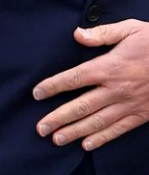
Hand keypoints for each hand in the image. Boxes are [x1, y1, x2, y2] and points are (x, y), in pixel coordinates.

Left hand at [34, 20, 148, 149]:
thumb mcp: (131, 29)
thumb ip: (102, 34)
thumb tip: (77, 35)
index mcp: (110, 67)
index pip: (74, 78)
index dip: (53, 86)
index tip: (36, 94)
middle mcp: (117, 88)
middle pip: (81, 106)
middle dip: (58, 118)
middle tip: (39, 128)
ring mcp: (130, 103)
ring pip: (97, 121)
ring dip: (75, 131)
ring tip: (56, 140)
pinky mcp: (143, 114)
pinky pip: (119, 128)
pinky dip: (102, 138)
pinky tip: (86, 145)